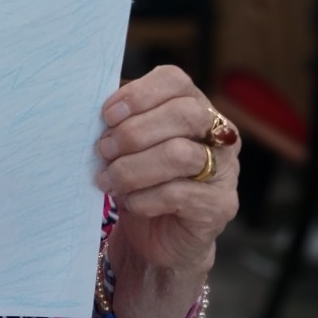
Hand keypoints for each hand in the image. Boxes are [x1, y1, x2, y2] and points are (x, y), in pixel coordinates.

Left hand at [96, 65, 239, 273]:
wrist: (154, 236)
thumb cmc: (138, 178)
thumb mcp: (126, 144)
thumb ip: (119, 122)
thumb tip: (91, 110)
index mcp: (194, 106)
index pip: (175, 80)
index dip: (138, 94)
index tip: (107, 115)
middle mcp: (218, 134)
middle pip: (184, 114)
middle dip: (133, 133)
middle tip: (103, 150)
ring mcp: (225, 170)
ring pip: (179, 155)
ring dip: (132, 168)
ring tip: (107, 180)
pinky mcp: (219, 206)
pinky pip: (178, 194)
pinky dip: (143, 198)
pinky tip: (129, 202)